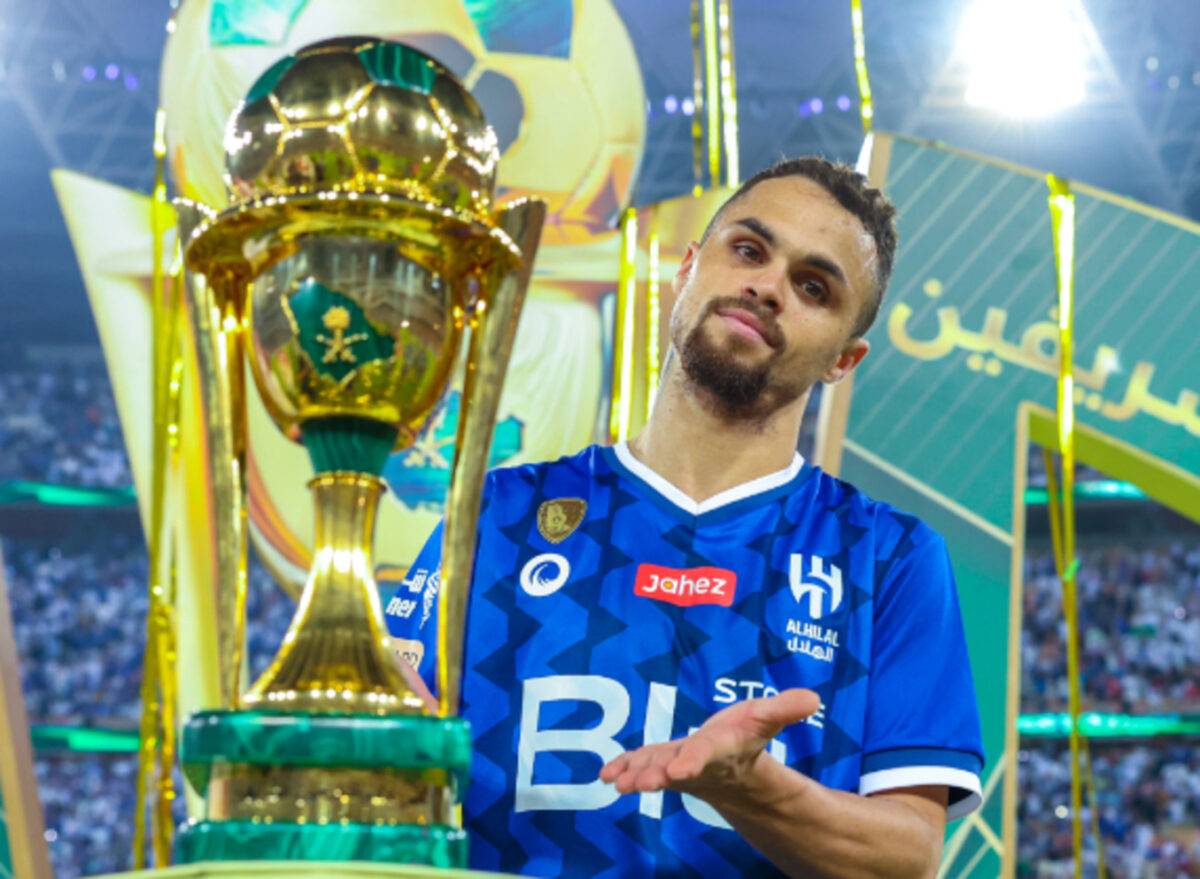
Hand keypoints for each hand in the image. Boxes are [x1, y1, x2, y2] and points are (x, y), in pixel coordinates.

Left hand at [599, 689, 819, 798]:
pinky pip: (642, 765)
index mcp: (722, 748)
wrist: (733, 770)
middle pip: (677, 767)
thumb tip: (813, 699)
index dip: (693, 761)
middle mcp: (698, 761)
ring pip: (656, 769)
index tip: (678, 772)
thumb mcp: (765, 719)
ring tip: (618, 784)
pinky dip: (625, 768)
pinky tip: (607, 775)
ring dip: (637, 775)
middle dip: (658, 775)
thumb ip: (784, 709)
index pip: (707, 753)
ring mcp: (677, 764)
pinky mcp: (662, 762)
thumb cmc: (746, 736)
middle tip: (640, 784)